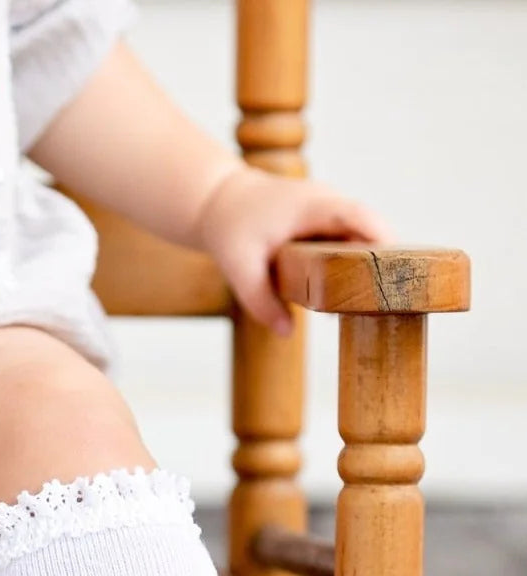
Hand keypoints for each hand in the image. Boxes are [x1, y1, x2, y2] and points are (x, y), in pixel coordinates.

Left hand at [194, 165, 392, 335]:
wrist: (221, 202)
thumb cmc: (230, 230)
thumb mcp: (238, 267)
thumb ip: (260, 301)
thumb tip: (287, 332)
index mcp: (311, 206)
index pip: (357, 216)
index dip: (379, 239)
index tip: (396, 268)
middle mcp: (329, 201)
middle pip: (371, 228)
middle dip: (382, 261)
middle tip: (388, 301)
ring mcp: (332, 208)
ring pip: (364, 235)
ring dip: (371, 264)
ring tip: (376, 303)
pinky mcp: (328, 220)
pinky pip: (352, 240)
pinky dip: (357, 262)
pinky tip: (356, 295)